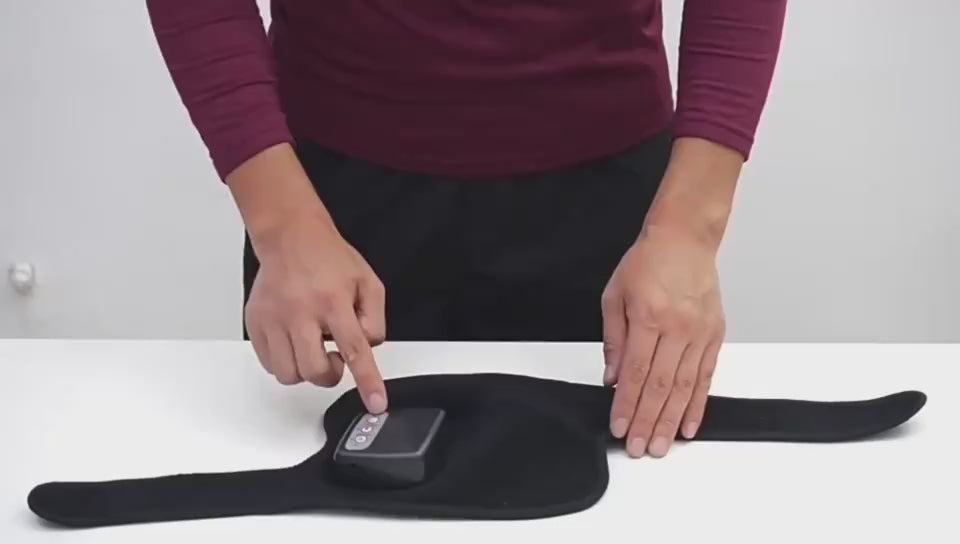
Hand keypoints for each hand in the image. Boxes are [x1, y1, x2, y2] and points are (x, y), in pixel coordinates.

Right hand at [226, 143, 387, 414]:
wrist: (290, 237)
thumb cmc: (329, 259)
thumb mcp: (368, 282)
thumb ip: (375, 319)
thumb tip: (368, 347)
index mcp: (333, 300)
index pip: (355, 349)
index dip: (368, 381)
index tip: (376, 403)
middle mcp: (300, 311)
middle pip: (315, 370)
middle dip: (330, 374)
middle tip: (334, 356)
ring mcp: (274, 318)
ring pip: (289, 374)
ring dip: (306, 370)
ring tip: (312, 347)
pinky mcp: (256, 323)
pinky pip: (270, 364)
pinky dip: (285, 362)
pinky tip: (294, 342)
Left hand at [601, 223, 724, 457]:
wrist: (684, 239)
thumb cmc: (647, 263)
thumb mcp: (615, 295)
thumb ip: (613, 339)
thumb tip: (611, 378)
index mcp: (648, 317)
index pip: (635, 372)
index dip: (626, 404)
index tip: (619, 427)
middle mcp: (677, 327)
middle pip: (660, 385)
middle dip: (648, 421)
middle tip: (640, 447)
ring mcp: (699, 333)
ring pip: (685, 386)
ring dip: (672, 420)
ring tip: (662, 444)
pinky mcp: (715, 335)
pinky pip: (706, 376)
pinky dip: (697, 404)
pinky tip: (688, 424)